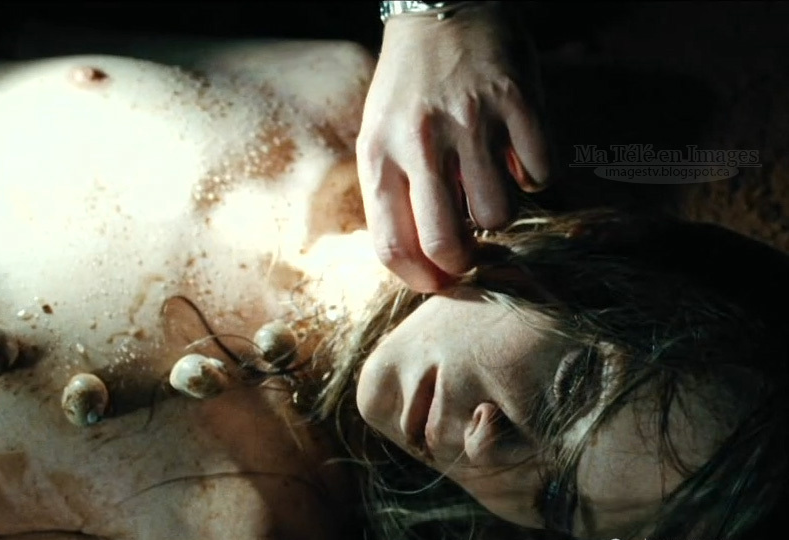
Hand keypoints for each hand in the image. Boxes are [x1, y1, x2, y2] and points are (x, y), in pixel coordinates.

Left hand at [357, 3, 548, 292]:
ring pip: (499, 215)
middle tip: (470, 253)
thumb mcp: (379, 136)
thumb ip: (393, 194)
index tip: (436, 282)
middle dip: (463, 263)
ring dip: (499, 215)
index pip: (392, 245)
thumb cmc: (408, 87)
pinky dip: (534, 177)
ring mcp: (472, 123)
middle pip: (447, 242)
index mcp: (379, 154)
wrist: (442, 9)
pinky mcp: (518, 104)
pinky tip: (516, 155)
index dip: (419, 279)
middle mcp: (421, 142)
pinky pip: (539, 176)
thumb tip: (420, 262)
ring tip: (488, 186)